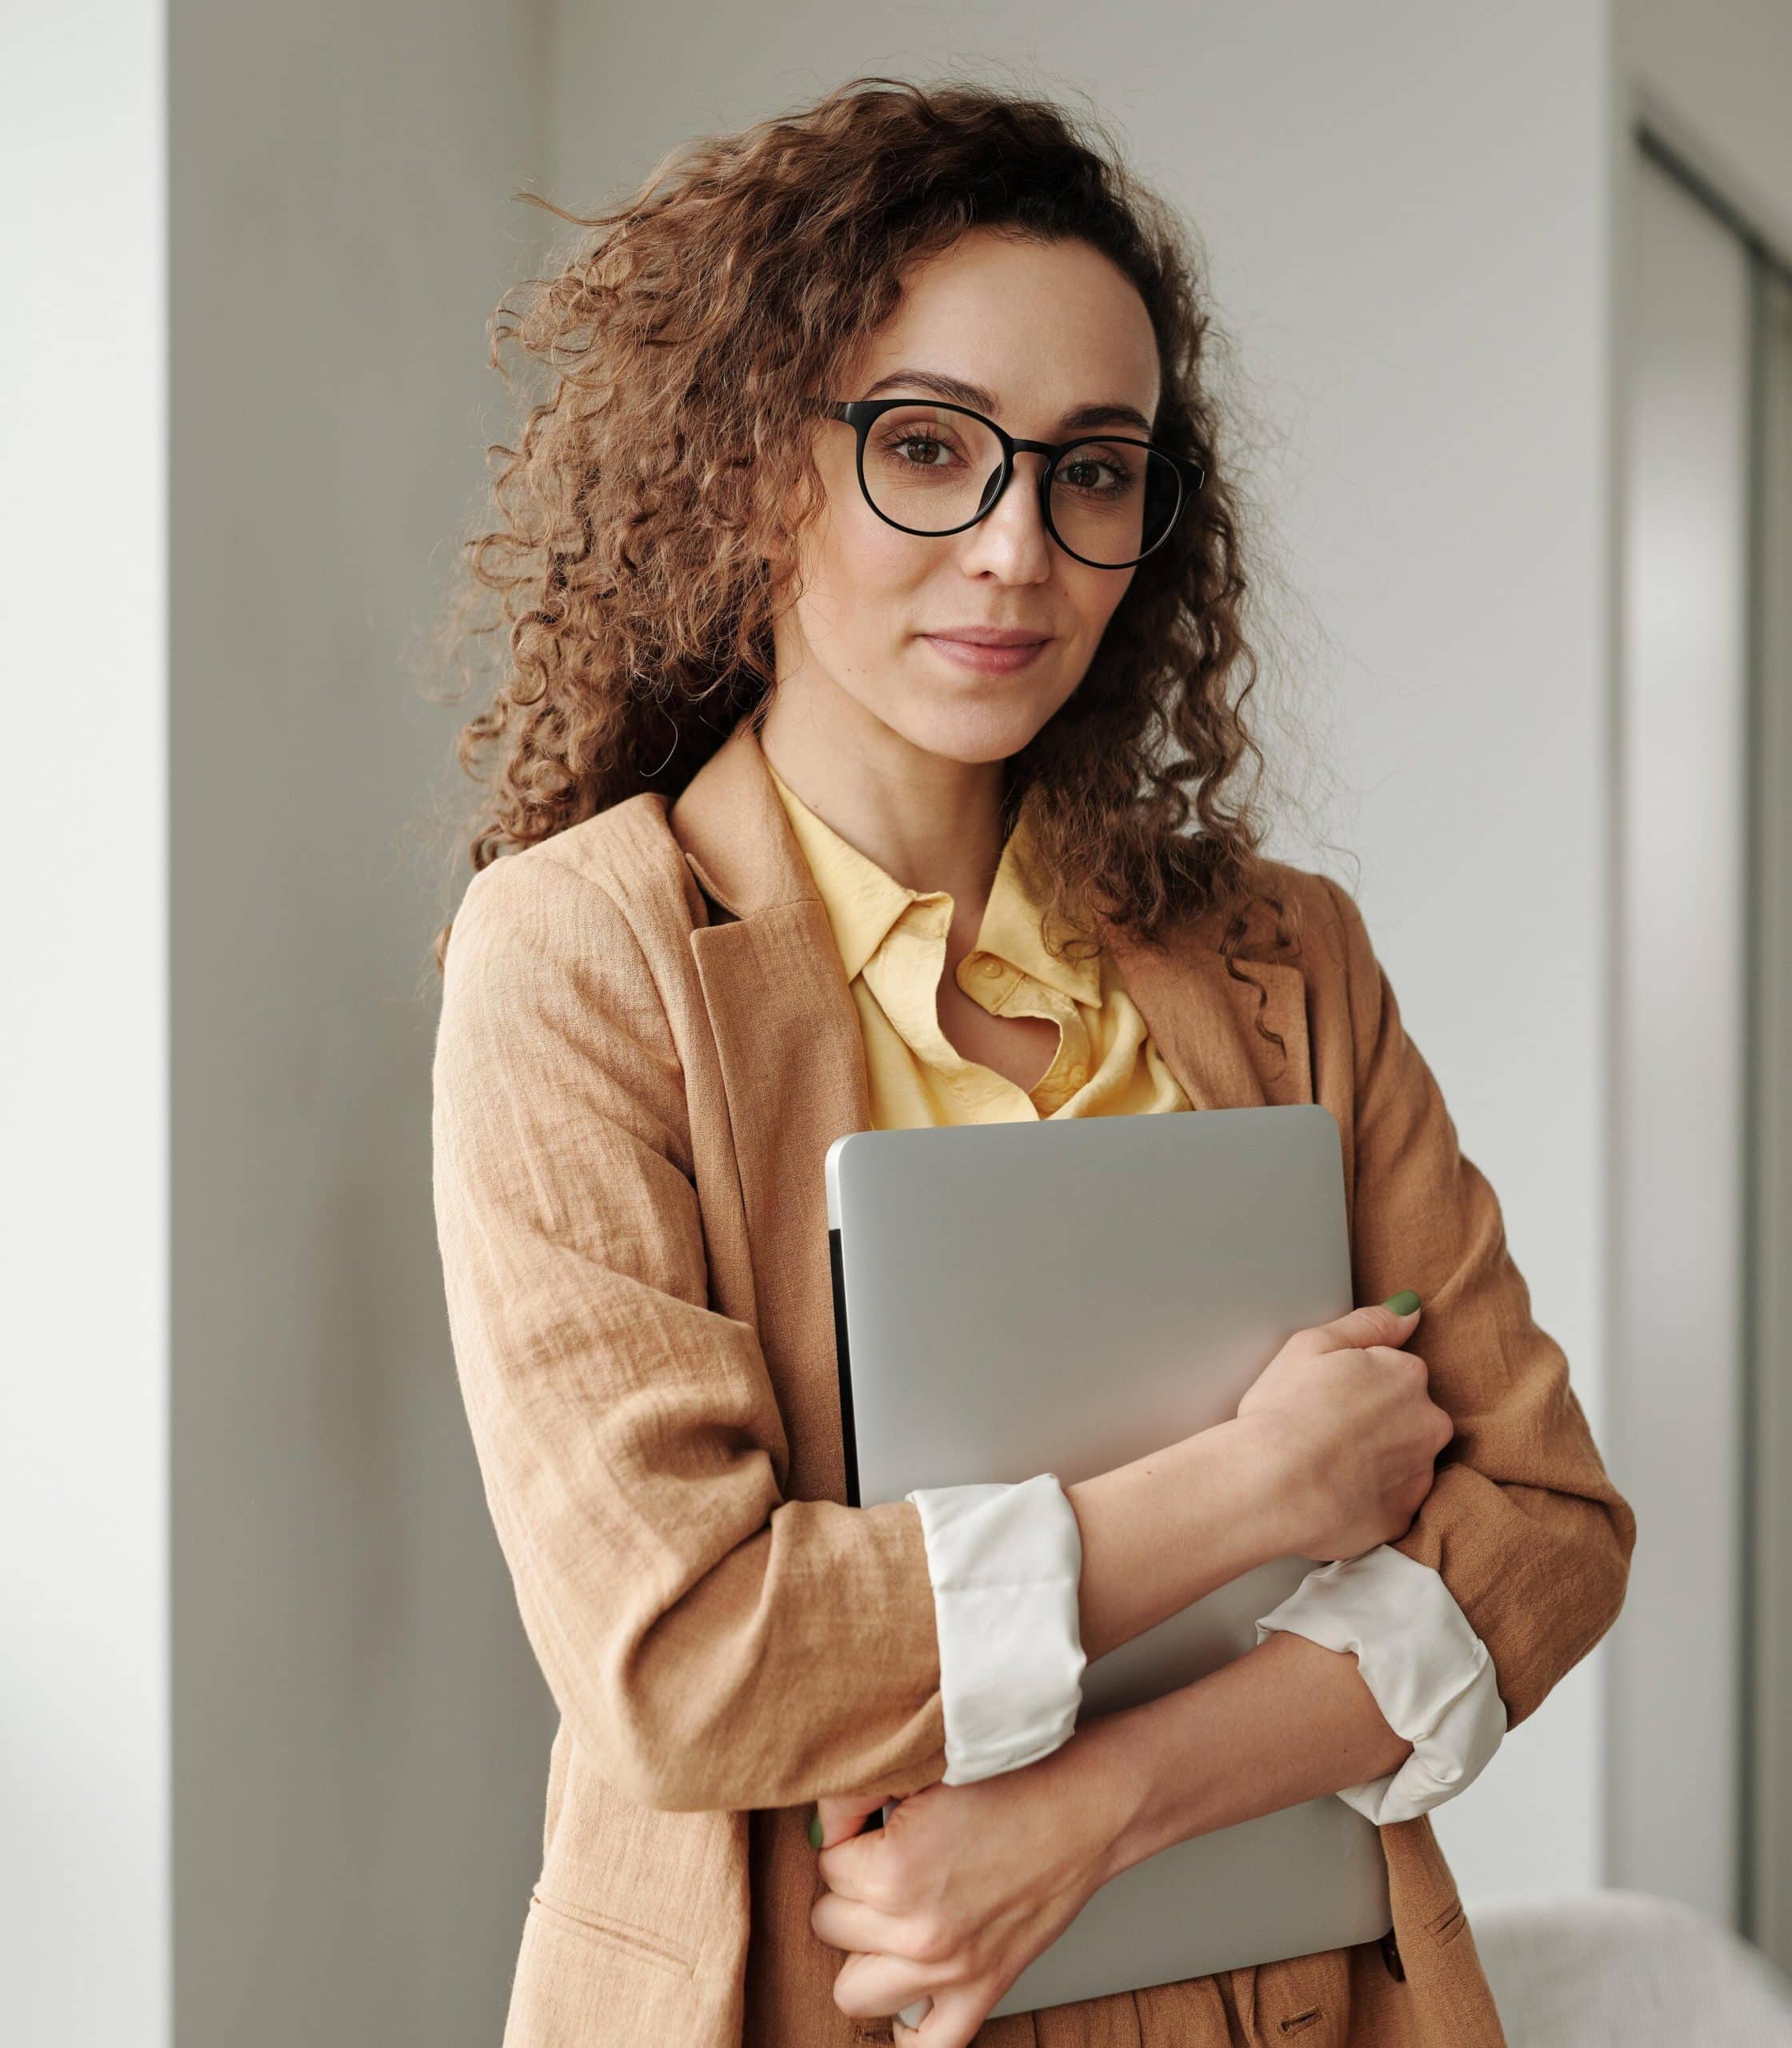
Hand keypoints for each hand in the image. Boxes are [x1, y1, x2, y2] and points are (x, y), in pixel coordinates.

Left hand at [809, 1735, 1120, 2046]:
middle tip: (881, 1861)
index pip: (826, 1862)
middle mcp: (918, 1932)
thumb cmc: (1012, 1780)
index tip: (874, 1822)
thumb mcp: (921, 1772)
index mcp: (895, 1872)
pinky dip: (909, 2023)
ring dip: (864, 1952)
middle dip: (849, 1891)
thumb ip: (856, 1796)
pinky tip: (909, 1986)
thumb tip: (820, 1827)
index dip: (848, 1835)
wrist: (1085, 1809)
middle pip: (829, 1924)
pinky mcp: (983, 1991)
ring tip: (888, 1915)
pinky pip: (925, 2044)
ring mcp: (950, 1972)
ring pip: (852, 1991)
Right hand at [1234, 1297, 1452, 1560]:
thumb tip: (1410, 1310)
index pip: (1398, 1373)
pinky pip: (1388, 1505)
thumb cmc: (1284, 1411)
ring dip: (1376, 1464)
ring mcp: (1418, 1476)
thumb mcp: (1313, 1345)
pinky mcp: (1401, 1520)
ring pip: (1403, 1463)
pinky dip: (1367, 1501)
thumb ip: (1369, 1323)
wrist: (1270, 1487)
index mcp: (1407, 1376)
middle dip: (1379, 1425)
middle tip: (1326, 1433)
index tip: (1328, 1398)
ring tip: (1326, 1467)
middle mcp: (1427, 1425)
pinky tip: (1331, 1496)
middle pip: (1410, 1418)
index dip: (1359, 1386)